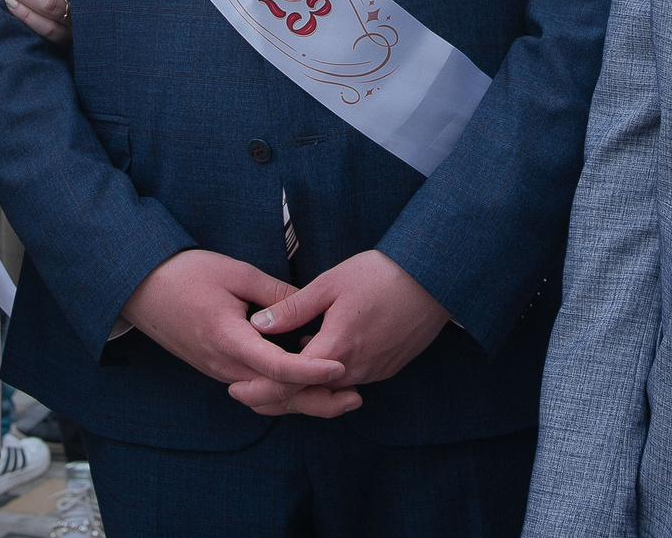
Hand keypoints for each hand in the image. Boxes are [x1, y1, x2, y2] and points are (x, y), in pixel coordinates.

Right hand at [119, 250, 353, 416]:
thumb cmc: (186, 273)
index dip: (312, 371)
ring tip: (341, 394)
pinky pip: (255, 390)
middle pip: (276, 395)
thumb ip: (275, 294)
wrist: (141, 287)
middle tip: (357, 395)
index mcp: (228, 339)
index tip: (342, 366)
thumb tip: (310, 306)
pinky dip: (283, 392)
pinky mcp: (218, 369)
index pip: (277, 368)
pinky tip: (305, 380)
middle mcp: (224, 365)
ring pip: (267, 398)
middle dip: (318, 399)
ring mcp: (219, 372)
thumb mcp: (236, 273)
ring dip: (303, 399)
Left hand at [232, 250, 450, 412]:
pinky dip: (326, 378)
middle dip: (276, 395)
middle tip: (246, 390)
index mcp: (336, 349)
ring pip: (328, 391)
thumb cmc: (381, 274)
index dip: (260, 389)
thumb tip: (257, 325)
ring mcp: (374, 372)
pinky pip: (349, 381)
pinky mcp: (387, 369)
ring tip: (276, 371)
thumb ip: (293, 309)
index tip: (236, 388)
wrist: (434, 279)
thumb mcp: (331, 284)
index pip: (289, 384)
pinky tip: (314, 359)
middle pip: (307, 396)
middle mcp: (355, 370)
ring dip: (303, 386)